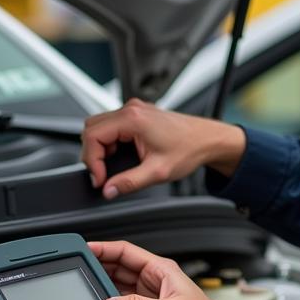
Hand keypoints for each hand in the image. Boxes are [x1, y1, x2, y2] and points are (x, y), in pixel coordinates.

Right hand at [81, 99, 245, 198]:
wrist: (207, 140)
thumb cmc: (189, 148)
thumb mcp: (158, 171)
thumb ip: (130, 182)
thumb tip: (109, 190)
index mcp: (133, 118)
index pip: (93, 136)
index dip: (91, 161)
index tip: (100, 179)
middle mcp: (131, 109)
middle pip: (91, 128)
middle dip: (93, 154)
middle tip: (104, 174)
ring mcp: (134, 109)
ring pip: (99, 126)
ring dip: (101, 147)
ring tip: (114, 165)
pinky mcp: (138, 114)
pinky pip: (112, 125)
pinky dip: (110, 141)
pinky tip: (123, 156)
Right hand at [90, 240, 238, 299]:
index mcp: (161, 270)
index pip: (124, 252)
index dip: (102, 249)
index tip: (83, 249)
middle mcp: (154, 281)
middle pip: (117, 271)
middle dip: (98, 272)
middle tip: (77, 276)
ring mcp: (150, 299)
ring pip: (119, 292)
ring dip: (106, 296)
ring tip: (88, 299)